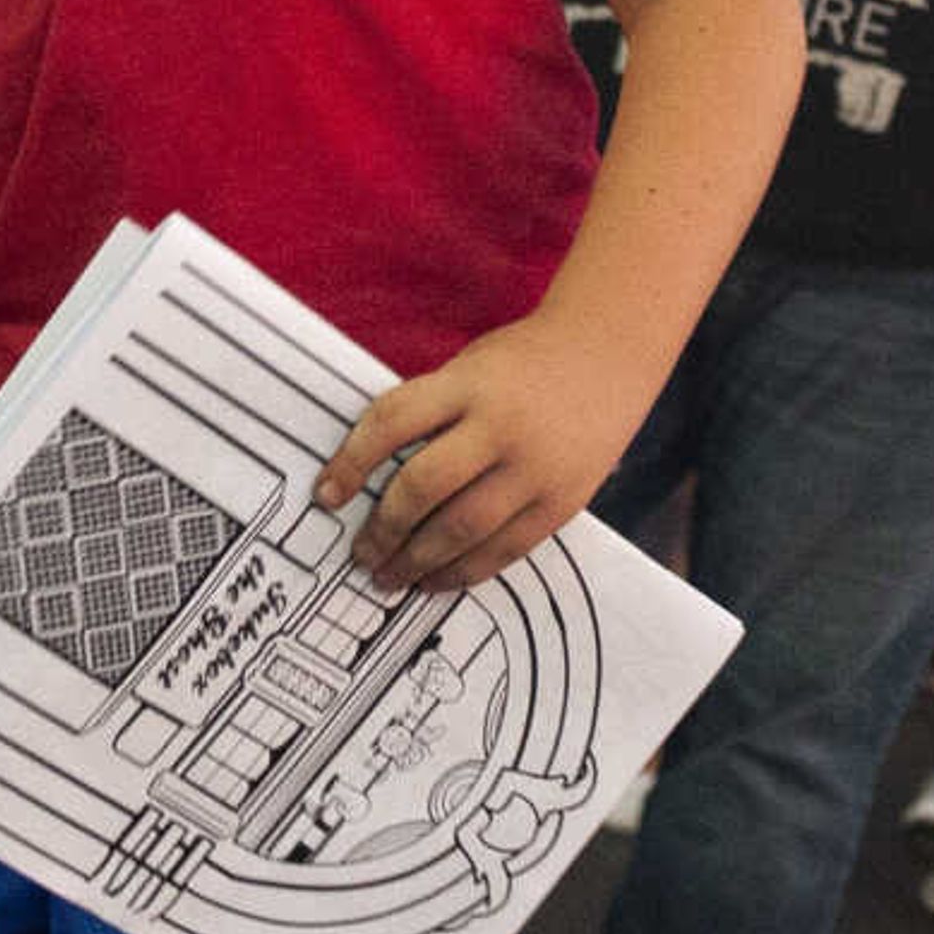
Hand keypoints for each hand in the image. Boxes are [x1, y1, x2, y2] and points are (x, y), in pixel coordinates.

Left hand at [314, 313, 655, 594]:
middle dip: (384, 528)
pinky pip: (504, 549)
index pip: (393, 422)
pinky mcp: (561, 502)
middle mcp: (501, 426)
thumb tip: (370, 479)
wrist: (607, 354)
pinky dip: (464, 571)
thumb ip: (429, 413)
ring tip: (389, 576)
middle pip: (425, 486)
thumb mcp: (469, 368)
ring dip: (416, 561)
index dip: (351, 462)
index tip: (327, 494)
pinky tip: (435, 579)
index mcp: (469, 384)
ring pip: (463, 529)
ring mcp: (535, 468)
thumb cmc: (523, 362)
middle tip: (361, 553)